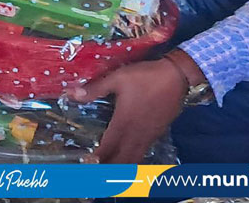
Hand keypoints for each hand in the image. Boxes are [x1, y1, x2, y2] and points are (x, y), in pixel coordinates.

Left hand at [69, 59, 185, 163]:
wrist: (177, 76)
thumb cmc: (145, 77)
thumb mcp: (118, 78)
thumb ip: (95, 88)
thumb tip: (71, 93)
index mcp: (123, 123)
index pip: (107, 149)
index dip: (96, 160)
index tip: (86, 165)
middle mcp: (136, 134)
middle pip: (121, 160)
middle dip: (108, 169)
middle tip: (96, 172)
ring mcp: (149, 135)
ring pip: (134, 159)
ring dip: (122, 166)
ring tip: (111, 169)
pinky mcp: (158, 132)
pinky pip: (144, 151)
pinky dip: (134, 158)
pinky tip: (129, 154)